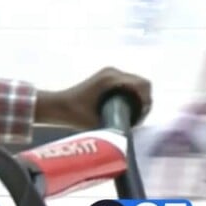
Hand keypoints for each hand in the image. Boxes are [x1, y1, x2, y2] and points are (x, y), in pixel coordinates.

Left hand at [36, 67, 151, 130]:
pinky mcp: (106, 77)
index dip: (147, 101)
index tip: (139, 116)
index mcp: (112, 79)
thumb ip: (118, 125)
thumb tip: (135, 134)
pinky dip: (131, 95)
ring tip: (131, 116)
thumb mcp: (98, 121)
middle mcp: (113, 72)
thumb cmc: (75, 114)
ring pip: (136, 84)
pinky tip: (125, 109)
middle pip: (143, 84)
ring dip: (138, 99)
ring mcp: (110, 73)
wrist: (58, 106)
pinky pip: (127, 84)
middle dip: (144, 101)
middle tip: (136, 119)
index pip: (144, 85)